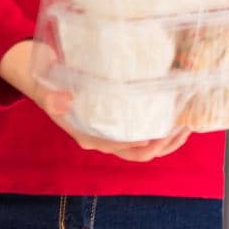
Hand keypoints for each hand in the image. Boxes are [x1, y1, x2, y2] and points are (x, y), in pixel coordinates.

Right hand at [0, 40, 194, 161]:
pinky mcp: (118, 117)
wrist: (41, 76)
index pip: (123, 150)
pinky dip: (162, 126)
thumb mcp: (46, 88)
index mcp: (89, 136)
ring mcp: (112, 130)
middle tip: (184, 125)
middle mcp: (103, 137)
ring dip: (169, 138)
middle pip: (141, 152)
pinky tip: (176, 112)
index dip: (146, 145)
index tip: (164, 132)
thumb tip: (63, 101)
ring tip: (188, 122)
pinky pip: (144, 130)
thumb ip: (53, 97)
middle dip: (165, 143)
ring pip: (146, 145)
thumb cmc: (46, 82)